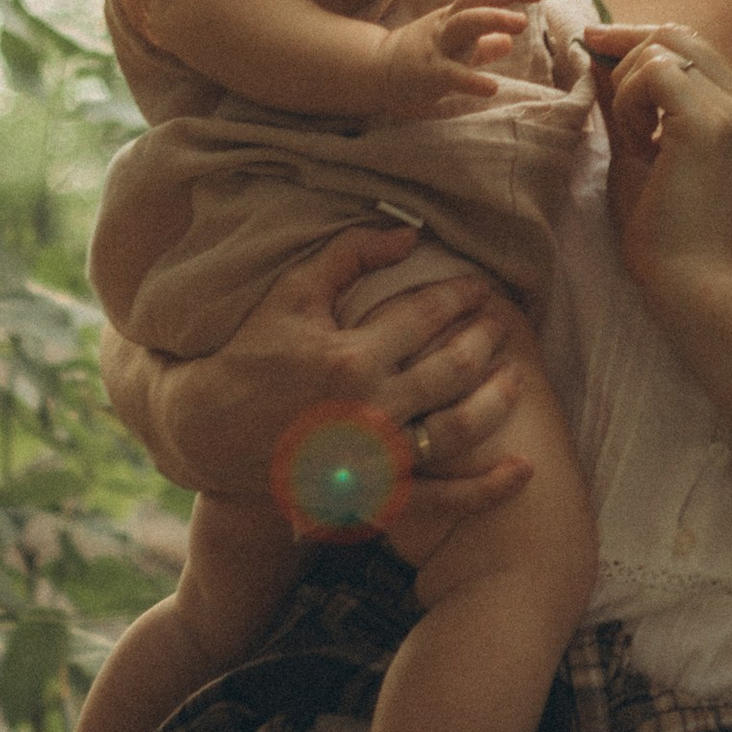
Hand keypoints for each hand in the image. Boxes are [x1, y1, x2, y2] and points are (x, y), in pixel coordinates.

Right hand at [127, 222, 530, 511]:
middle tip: (502, 324)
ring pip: (459, 429)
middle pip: (453, 368)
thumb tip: (409, 233)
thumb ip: (350, 254)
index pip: (426, 315)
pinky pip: (441, 498)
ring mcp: (375, 456)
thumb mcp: (293, 293)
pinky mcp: (374, 493)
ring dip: (498, 400)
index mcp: (352, 355)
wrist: (209, 431)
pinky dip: (485, 489)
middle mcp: (370, 408)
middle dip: (485, 340)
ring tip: (518, 377)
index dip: (460, 296)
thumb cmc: (250, 354)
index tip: (479, 288)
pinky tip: (522, 471)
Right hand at [372, 0, 548, 120]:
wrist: (376, 72)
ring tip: (520, 24)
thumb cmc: (421, 58)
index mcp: (455, 17)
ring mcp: (436, 48)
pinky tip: (492, 87)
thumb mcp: (455, 47)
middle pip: (475, 0)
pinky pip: (451, 74)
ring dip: (492, 19)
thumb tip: (509, 41)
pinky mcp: (428, 74)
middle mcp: (447, 26)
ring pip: (463, 24)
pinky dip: (472, 80)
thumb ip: (483, 45)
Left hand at [585, 19, 731, 296]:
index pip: (687, 39)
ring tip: (633, 139)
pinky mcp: (711, 122)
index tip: (593, 42)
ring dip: (627, 88)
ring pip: (660, 49)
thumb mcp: (638, 146)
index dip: (635, 35)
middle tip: (604, 96)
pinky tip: (635, 140)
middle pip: (675, 33)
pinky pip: (654, 73)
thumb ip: (625, 100)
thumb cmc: (662, 225)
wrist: (687, 279)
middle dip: (625, 52)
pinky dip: (630, 99)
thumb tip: (595, 55)